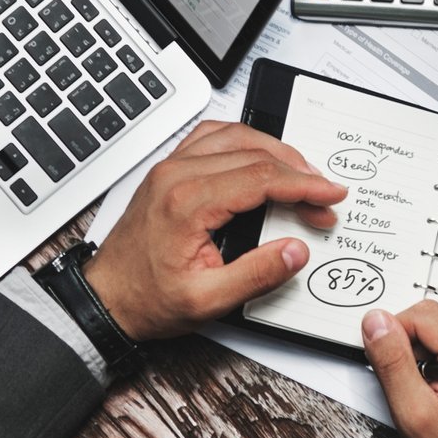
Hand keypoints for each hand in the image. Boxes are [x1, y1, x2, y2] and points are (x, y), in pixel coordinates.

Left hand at [82, 120, 348, 341]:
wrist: (106, 296)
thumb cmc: (148, 298)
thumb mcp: (207, 302)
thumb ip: (256, 275)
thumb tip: (295, 250)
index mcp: (187, 202)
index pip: (261, 178)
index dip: (304, 185)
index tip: (331, 195)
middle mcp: (176, 175)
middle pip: (253, 153)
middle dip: (298, 172)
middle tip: (323, 198)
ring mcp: (169, 167)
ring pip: (233, 136)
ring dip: (273, 149)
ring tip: (302, 174)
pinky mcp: (167, 170)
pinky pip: (210, 137)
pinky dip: (243, 140)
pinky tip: (260, 154)